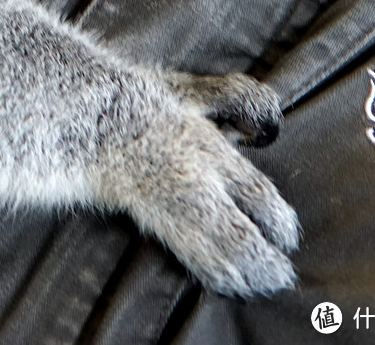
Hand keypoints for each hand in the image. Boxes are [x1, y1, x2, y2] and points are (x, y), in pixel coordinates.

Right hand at [93, 68, 299, 296]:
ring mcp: (174, 209)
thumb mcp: (193, 90)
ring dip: (248, 276)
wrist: (86, 122)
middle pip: (245, 239)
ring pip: (223, 259)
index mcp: (210, 148)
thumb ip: (237, 101)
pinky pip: (196, 260)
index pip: (259, 196)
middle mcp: (197, 184)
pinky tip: (227, 282)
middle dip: (268, 262)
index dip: (279, 222)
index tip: (287, 235)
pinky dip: (218, 275)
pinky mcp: (155, 223)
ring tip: (262, 284)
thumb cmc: (141, 101)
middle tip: (281, 275)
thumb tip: (268, 129)